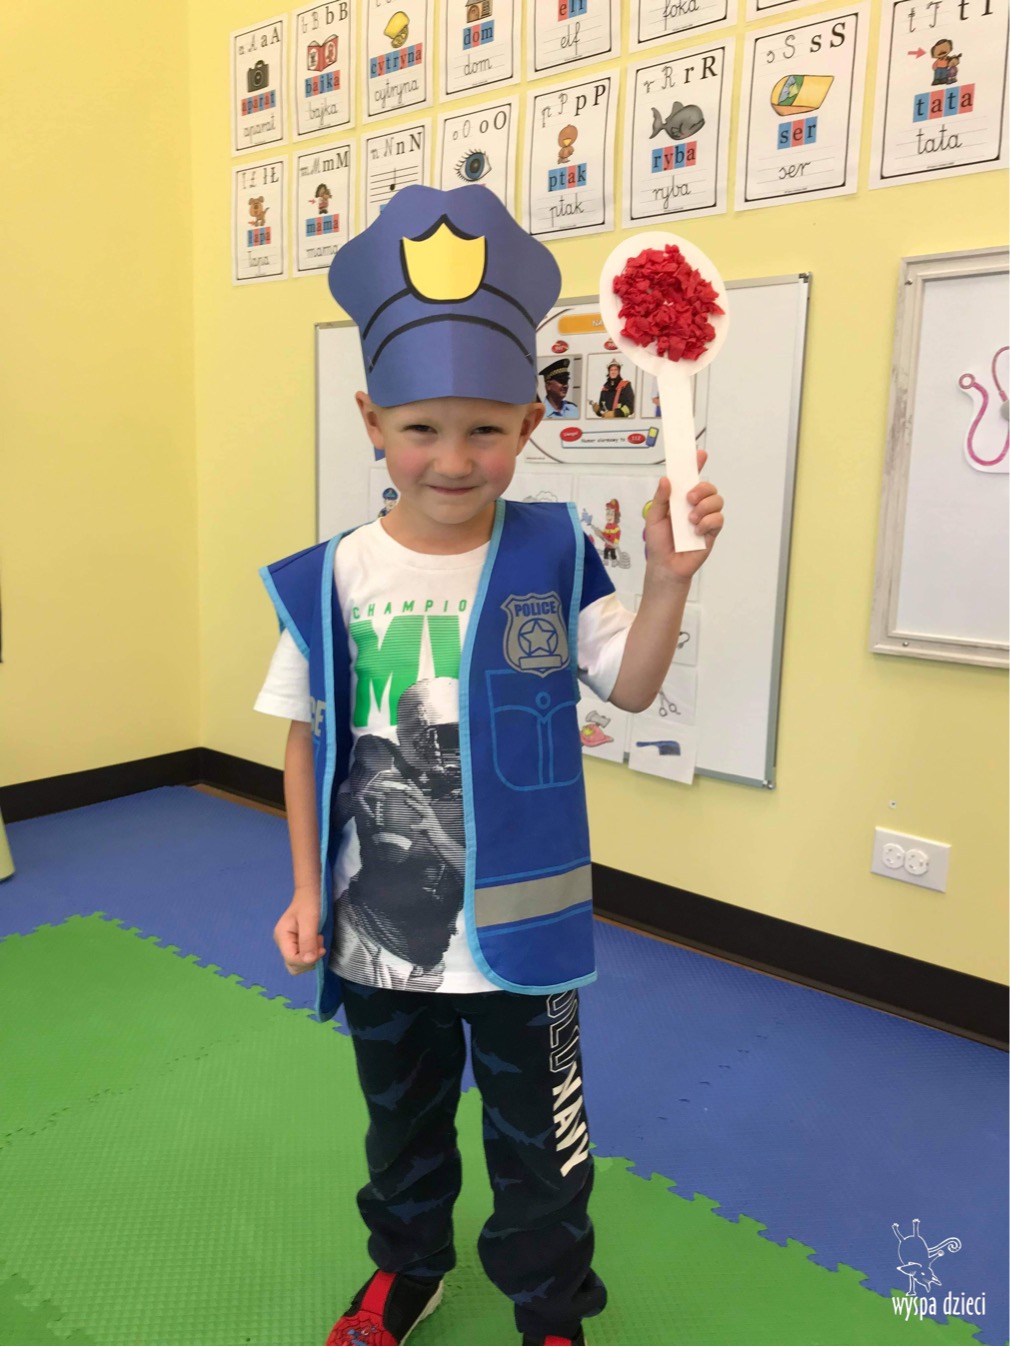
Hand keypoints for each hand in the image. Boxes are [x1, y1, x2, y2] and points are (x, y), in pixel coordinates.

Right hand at [274, 888, 324, 974]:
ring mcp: (288, 944)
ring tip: (317, 939)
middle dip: (308, 960)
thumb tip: (308, 961)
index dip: (307, 960)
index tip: (321, 950)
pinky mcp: (295, 944)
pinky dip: (311, 952)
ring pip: (298, 964)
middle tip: (318, 943)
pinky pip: (302, 956)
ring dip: (311, 956)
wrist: (309, 894)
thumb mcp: (310, 920)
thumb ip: (308, 940)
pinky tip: (315, 940)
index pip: (291, 960)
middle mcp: (282, 943)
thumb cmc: (309, 904)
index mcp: (282, 937)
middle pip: (293, 966)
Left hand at [644, 448, 723, 580]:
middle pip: (709, 487)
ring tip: (691, 519)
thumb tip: (666, 480)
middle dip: (702, 488)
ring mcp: (705, 518)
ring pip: (717, 500)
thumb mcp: (654, 517)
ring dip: (704, 506)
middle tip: (689, 499)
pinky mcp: (712, 532)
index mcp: (680, 500)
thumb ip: (661, 498)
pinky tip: (697, 529)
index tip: (700, 454)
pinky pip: (718, 519)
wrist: (665, 566)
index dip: (696, 464)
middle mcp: (695, 506)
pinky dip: (708, 521)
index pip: (691, 478)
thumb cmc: (658, 542)